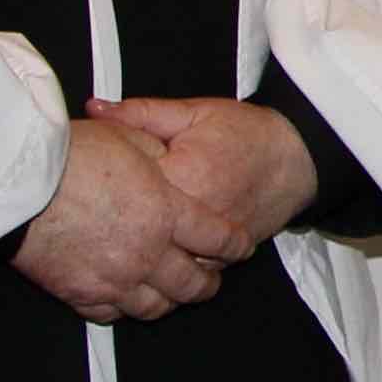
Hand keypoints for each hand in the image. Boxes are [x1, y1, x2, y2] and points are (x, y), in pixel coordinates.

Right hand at [12, 116, 224, 321]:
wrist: (16, 186)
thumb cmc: (68, 158)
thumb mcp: (126, 137)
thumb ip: (155, 151)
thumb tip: (166, 154)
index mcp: (167, 212)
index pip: (218, 239)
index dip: (235, 244)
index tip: (239, 246)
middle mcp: (148, 252)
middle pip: (193, 283)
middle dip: (208, 283)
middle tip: (211, 278)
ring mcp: (115, 278)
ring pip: (157, 306)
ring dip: (170, 300)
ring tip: (173, 293)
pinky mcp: (82, 293)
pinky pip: (114, 313)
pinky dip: (126, 308)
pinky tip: (127, 298)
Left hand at [85, 93, 317, 261]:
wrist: (297, 160)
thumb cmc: (246, 133)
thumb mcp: (193, 113)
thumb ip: (141, 114)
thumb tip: (93, 109)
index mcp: (183, 176)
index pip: (124, 188)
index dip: (100, 183)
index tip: (84, 178)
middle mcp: (197, 217)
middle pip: (136, 232)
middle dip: (111, 224)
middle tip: (90, 212)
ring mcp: (210, 244)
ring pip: (159, 261)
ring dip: (135, 253)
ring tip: (108, 241)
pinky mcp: (220, 259)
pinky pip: (182, 272)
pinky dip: (162, 267)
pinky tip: (143, 257)